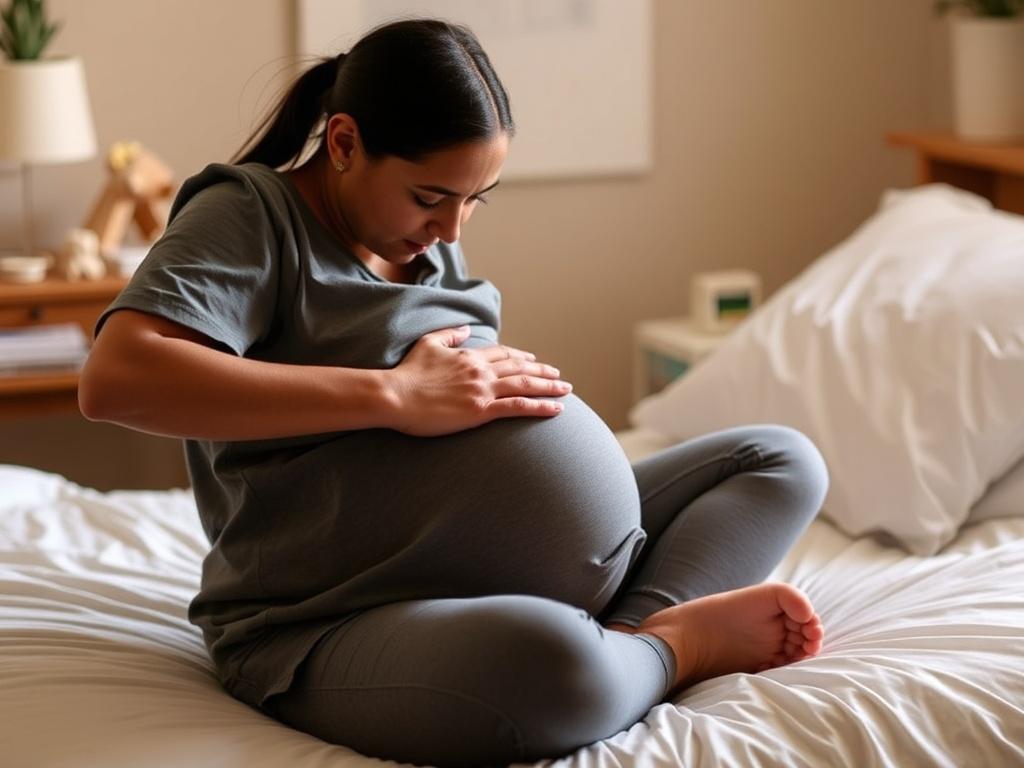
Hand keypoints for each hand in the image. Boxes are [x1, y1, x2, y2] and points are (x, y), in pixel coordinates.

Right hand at [384, 325, 570, 435]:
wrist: (395, 396)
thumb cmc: (406, 373)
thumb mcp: (427, 344)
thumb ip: (450, 335)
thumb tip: (466, 329)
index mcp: (469, 356)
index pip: (502, 354)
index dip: (520, 357)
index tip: (533, 361)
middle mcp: (481, 370)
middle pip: (519, 368)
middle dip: (542, 372)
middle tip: (558, 376)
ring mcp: (483, 390)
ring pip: (525, 385)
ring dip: (548, 386)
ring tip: (565, 389)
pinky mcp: (481, 410)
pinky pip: (518, 407)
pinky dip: (540, 406)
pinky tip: (556, 409)